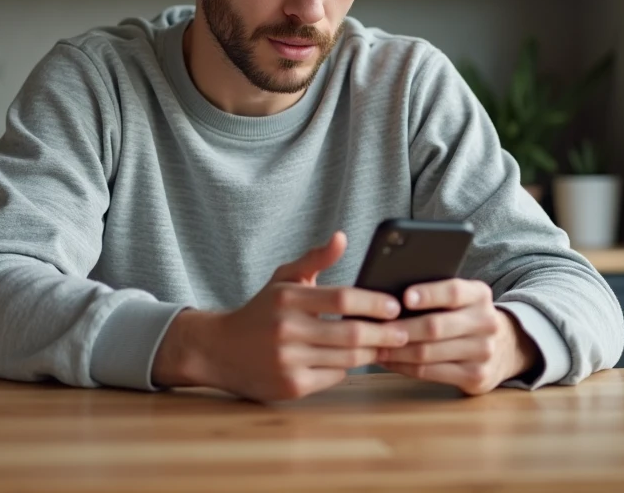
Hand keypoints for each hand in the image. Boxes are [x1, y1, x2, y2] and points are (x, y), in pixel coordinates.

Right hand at [152, 231, 408, 402]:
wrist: (219, 350)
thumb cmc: (261, 311)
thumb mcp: (283, 280)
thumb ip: (315, 259)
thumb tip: (342, 237)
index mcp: (287, 299)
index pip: (342, 298)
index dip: (374, 302)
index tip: (395, 304)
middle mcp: (286, 330)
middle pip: (351, 333)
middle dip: (384, 333)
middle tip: (404, 330)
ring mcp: (288, 361)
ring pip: (348, 358)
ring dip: (372, 351)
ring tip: (388, 343)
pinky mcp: (291, 386)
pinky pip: (335, 376)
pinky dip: (348, 367)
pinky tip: (354, 359)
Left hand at [376, 279, 538, 394]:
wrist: (506, 346)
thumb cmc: (464, 316)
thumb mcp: (461, 298)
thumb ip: (435, 293)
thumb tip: (386, 294)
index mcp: (479, 295)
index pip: (453, 292)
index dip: (428, 294)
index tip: (404, 297)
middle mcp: (486, 323)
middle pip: (435, 327)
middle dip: (399, 329)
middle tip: (372, 328)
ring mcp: (484, 352)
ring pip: (428, 353)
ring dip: (395, 351)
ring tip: (372, 345)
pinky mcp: (477, 377)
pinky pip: (430, 373)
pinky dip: (403, 367)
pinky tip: (388, 361)